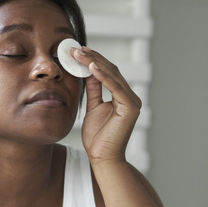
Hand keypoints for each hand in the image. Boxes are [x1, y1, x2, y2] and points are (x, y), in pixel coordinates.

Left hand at [72, 46, 141, 163]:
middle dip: (92, 58)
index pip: (108, 72)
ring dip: (94, 63)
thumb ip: (93, 89)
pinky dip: (103, 76)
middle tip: (75, 48)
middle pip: (111, 70)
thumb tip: (88, 70)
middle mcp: (130, 97)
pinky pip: (115, 87)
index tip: (78, 51)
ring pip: (113, 75)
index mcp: (122, 97)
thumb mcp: (92, 107)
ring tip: (78, 53)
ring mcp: (132, 102)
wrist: (102, 158)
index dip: (93, 60)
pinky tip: (90, 66)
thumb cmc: (98, 138)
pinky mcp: (130, 108)